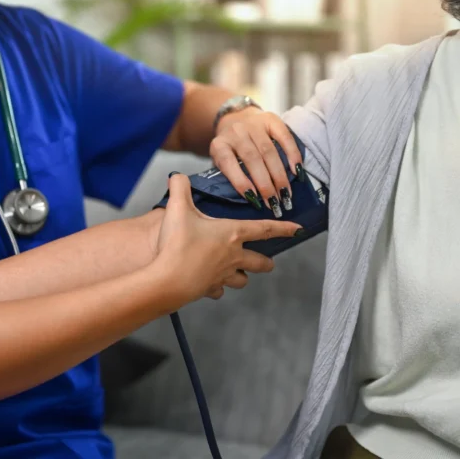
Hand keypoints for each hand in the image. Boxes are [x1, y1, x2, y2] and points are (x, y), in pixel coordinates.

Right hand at [155, 174, 300, 302]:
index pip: (264, 229)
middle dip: (266, 262)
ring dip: (242, 276)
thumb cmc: (178, 244)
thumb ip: (180, 188)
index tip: (298, 229)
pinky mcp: (209, 289)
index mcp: (232, 234)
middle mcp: (233, 256)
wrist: (167, 280)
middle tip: (267, 261)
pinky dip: (218, 287)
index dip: (283, 228)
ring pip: (243, 280)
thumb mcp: (177, 209)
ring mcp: (223, 276)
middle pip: (260, 262)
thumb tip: (177, 175)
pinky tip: (211, 282)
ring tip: (237, 272)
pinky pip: (220, 290)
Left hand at [209, 108, 302, 217]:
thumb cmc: (230, 148)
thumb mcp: (221, 162)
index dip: (240, 181)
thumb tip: (251, 199)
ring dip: (280, 175)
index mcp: (219, 145)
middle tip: (275, 203)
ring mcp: (254, 124)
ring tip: (286, 193)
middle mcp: (235, 132)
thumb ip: (231, 176)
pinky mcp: (271, 119)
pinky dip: (292, 155)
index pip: (227, 163)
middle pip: (252, 159)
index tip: (254, 199)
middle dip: (265, 184)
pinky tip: (297, 171)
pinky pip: (284, 137)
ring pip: (269, 151)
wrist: (236, 119)